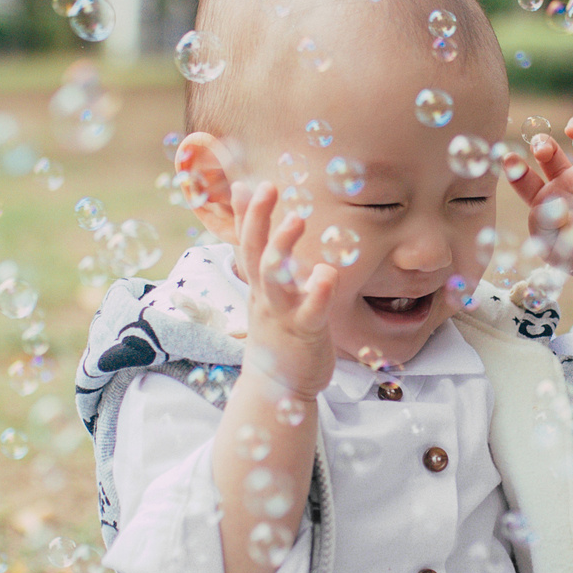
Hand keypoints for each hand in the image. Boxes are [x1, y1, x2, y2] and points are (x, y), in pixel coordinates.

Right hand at [235, 181, 337, 398]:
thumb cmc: (278, 333)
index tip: (244, 185)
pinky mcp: (305, 332)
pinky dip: (318, 291)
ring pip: (274, 279)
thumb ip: (266, 260)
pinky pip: (311, 311)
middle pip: (254, 253)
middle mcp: (265, 296)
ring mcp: (283, 314)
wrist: (277, 387)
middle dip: (257, 220)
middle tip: (267, 188)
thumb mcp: (267, 295)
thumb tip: (264, 231)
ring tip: (296, 219)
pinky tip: (327, 273)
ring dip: (282, 247)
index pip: (246, 244)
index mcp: (258, 286)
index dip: (244, 215)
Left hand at [504, 115, 572, 289]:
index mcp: (544, 199)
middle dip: (543, 143)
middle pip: (550, 153)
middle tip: (542, 147)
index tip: (508, 158)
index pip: (524, 179)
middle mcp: (565, 182)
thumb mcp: (560, 248)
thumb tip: (551, 205)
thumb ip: (551, 226)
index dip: (515, 167)